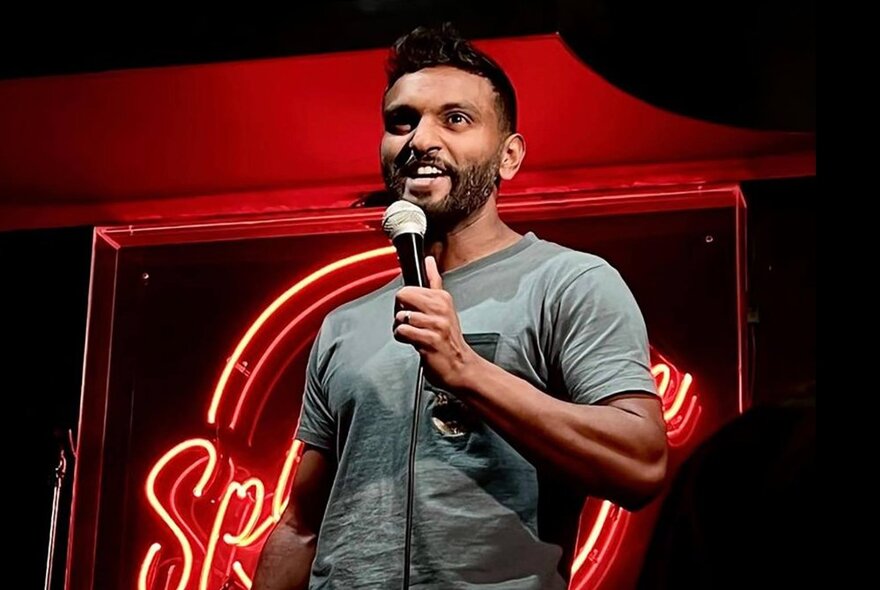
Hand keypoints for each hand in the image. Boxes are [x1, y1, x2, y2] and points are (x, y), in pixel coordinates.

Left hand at [393, 256, 478, 390]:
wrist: (460, 366)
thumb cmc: (449, 339)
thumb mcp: (445, 306)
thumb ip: (434, 282)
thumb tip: (429, 261)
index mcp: (442, 298)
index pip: (411, 287)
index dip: (406, 301)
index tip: (413, 309)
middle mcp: (440, 309)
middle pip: (403, 296)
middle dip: (400, 311)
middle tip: (410, 322)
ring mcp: (436, 324)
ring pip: (401, 316)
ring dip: (401, 328)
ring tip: (414, 334)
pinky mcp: (429, 340)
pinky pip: (402, 332)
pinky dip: (402, 338)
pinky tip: (412, 342)